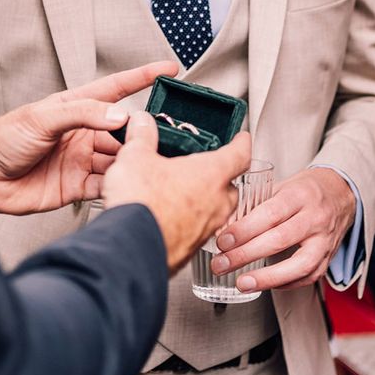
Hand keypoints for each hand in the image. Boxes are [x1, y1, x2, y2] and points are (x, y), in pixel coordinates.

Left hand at [0, 61, 177, 214]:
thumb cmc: (2, 139)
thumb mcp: (42, 117)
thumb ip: (83, 114)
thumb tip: (121, 115)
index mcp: (75, 108)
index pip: (116, 89)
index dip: (142, 77)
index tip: (169, 69)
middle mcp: (83, 133)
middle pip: (123, 131)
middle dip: (140, 133)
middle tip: (157, 138)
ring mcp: (82, 160)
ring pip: (118, 159)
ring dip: (130, 162)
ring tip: (141, 164)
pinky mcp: (76, 186)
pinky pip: (105, 185)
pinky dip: (116, 186)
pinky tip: (122, 185)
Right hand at [104, 112, 250, 274]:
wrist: (131, 250)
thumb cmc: (143, 205)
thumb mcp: (136, 157)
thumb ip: (142, 137)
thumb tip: (141, 124)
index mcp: (211, 175)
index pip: (239, 154)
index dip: (242, 144)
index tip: (242, 139)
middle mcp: (215, 204)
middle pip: (231, 188)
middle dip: (222, 179)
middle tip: (208, 171)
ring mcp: (205, 230)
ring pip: (215, 213)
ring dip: (203, 203)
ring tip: (182, 196)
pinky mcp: (190, 251)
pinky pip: (196, 233)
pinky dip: (187, 224)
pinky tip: (167, 221)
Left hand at [210, 167, 355, 291]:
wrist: (341, 193)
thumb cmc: (304, 190)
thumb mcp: (279, 187)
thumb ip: (253, 205)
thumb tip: (223, 227)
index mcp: (299, 195)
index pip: (270, 213)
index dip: (244, 230)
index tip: (222, 241)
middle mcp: (315, 218)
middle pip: (280, 240)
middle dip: (246, 255)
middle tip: (221, 264)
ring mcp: (324, 240)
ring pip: (300, 264)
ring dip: (268, 278)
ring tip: (242, 283)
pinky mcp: (329, 258)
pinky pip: (309, 276)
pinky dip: (285, 283)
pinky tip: (266, 284)